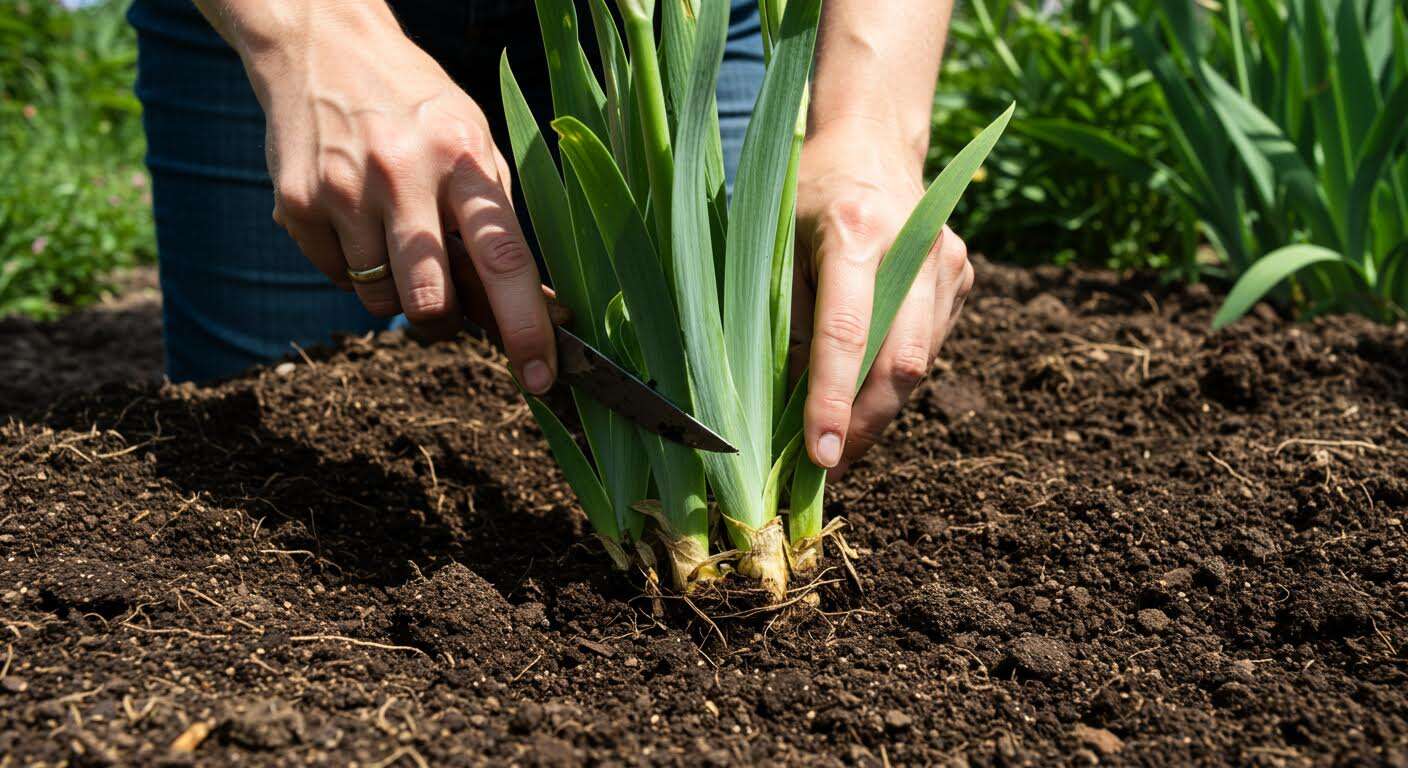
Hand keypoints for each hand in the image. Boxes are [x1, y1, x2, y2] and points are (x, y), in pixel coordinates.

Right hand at [243, 3, 556, 392]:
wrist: (322, 46)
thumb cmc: (419, 109)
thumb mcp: (473, 146)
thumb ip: (498, 226)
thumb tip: (535, 313)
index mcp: (464, 159)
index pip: (504, 259)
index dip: (526, 326)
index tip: (541, 378)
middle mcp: (403, 174)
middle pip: (429, 299)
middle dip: (443, 324)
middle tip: (445, 310)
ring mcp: (343, 191)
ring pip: (379, 301)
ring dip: (394, 291)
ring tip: (392, 232)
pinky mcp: (296, 204)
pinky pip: (335, 277)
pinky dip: (351, 266)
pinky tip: (354, 215)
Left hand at [792, 121, 973, 477]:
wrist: (871, 142)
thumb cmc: (807, 194)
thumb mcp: (776, 244)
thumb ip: (786, 320)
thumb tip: (787, 407)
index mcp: (855, 232)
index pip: (846, 335)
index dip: (831, 402)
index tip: (821, 458)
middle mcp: (914, 246)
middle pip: (900, 364)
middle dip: (866, 426)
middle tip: (831, 468)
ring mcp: (948, 262)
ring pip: (920, 364)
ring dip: (880, 409)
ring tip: (842, 437)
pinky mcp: (963, 275)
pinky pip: (929, 346)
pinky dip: (895, 378)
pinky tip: (866, 385)